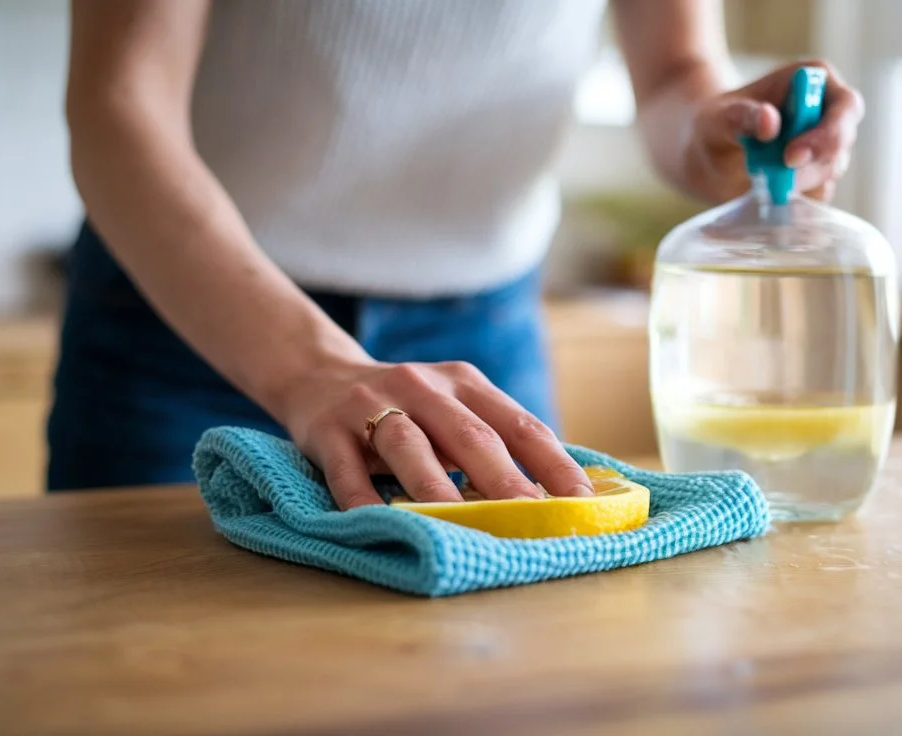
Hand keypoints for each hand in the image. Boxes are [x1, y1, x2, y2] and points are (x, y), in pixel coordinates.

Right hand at [277, 359, 594, 509]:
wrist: (318, 374)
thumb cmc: (406, 409)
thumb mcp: (453, 410)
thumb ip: (495, 442)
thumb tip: (559, 498)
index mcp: (465, 384)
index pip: (519, 424)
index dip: (553, 463)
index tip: (583, 501)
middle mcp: (423, 388)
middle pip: (469, 435)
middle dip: (504, 478)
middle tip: (532, 517)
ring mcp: (372, 406)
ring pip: (408, 447)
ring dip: (436, 487)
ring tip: (460, 523)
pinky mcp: (328, 431)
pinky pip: (348, 472)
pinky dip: (364, 501)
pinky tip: (383, 524)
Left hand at [682, 60, 863, 201]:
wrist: (704, 151)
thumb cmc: (713, 122)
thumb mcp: (718, 117)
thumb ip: (742, 116)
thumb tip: (770, 122)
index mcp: (814, 81)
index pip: (845, 106)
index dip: (828, 134)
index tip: (791, 157)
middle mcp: (827, 113)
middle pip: (840, 145)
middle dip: (809, 168)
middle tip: (773, 182)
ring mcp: (823, 147)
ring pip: (829, 173)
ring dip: (797, 185)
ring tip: (759, 183)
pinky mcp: (814, 176)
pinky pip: (816, 195)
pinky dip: (794, 201)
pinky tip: (767, 195)